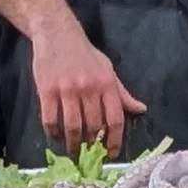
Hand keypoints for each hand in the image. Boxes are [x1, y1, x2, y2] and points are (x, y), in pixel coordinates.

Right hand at [28, 28, 145, 149]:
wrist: (57, 34)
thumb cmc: (85, 54)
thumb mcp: (108, 70)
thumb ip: (122, 93)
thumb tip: (141, 109)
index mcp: (107, 84)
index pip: (115, 119)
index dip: (115, 140)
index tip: (111, 153)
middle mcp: (89, 89)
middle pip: (93, 126)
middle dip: (92, 144)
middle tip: (89, 153)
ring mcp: (67, 90)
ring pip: (72, 127)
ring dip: (73, 144)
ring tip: (74, 151)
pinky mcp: (47, 91)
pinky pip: (51, 119)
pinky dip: (53, 133)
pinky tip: (55, 136)